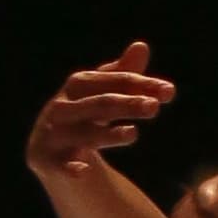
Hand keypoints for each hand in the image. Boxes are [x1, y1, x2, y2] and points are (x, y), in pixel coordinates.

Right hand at [28, 37, 175, 177]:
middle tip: (154, 107)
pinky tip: (84, 171)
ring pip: (84, 134)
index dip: (139, 84)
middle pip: (99, 104)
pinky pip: (60, 164)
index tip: (169, 91)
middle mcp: (62, 107)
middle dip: (127, 104)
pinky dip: (70, 167)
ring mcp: (53, 134)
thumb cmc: (84, 115)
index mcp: (77, 86)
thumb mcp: (103, 94)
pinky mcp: (47, 161)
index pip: (111, 80)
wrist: (49, 150)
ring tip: (133, 134)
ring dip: (108, 134)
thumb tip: (141, 46)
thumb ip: (123, 74)